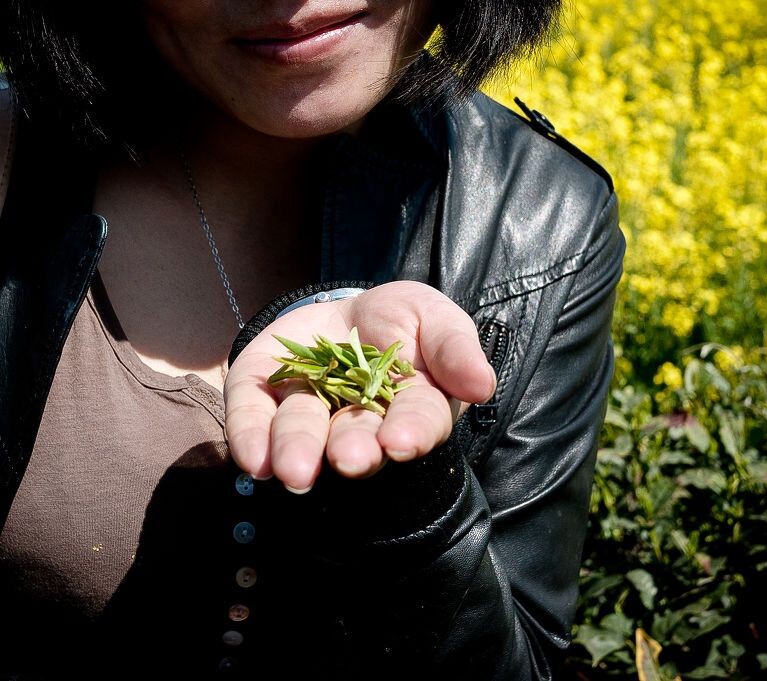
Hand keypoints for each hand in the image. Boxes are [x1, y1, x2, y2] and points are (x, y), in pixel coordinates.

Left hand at [223, 281, 496, 491]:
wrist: (351, 312)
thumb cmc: (405, 322)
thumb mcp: (437, 319)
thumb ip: (456, 349)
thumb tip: (481, 386)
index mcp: (410, 407)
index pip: (415, 422)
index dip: (409, 431)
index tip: (400, 441)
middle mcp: (358, 421)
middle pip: (356, 439)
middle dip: (352, 449)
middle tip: (349, 459)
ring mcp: (309, 408)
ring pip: (302, 434)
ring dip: (299, 450)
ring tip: (293, 470)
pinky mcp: (262, 393)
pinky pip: (252, 417)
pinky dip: (249, 436)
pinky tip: (253, 459)